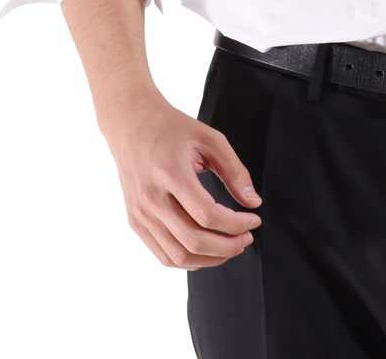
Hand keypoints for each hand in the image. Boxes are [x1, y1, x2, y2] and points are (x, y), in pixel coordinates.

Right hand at [101, 93, 262, 269]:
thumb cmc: (174, 129)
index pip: (207, 214)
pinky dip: (190, 260)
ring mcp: (140, 214)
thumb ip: (235, 171)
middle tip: (248, 238)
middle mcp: (151, 198)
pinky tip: (209, 248)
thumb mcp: (211, 139)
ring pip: (178, 256)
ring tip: (232, 246)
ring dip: (211, 258)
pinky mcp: (135, 222)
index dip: (236, 224)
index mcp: (170, 173)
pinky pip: (164, 255)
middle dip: (228, 246)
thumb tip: (254, 203)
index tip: (254, 219)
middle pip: (193, 241)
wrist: (131, 125)